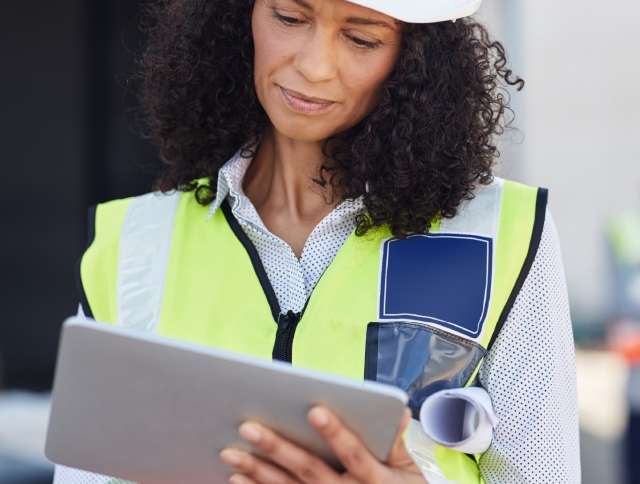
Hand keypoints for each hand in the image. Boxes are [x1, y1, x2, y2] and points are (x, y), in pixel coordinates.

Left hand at [219, 405, 426, 483]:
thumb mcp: (409, 473)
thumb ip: (397, 444)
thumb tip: (399, 412)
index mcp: (376, 480)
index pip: (354, 455)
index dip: (336, 433)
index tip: (314, 410)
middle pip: (310, 472)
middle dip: (277, 449)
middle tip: (248, 427)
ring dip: (257, 472)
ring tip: (230, 453)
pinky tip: (237, 479)